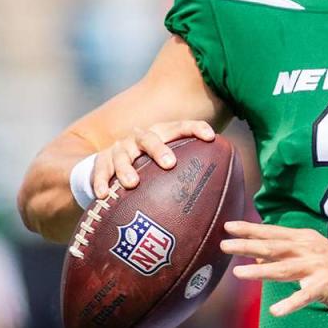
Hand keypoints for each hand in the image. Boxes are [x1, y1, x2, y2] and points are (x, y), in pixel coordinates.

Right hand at [92, 120, 215, 199]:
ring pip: (122, 155)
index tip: (210, 137)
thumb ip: (193, 175)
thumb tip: (228, 200)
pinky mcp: (100, 162)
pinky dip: (101, 182)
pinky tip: (104, 195)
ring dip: (126, 169)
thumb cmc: (151, 167)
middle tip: (170, 164)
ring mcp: (119, 149)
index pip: (180, 127)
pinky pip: (99, 171)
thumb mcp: (169, 165)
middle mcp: (139, 139)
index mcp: (160, 134)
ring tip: (132, 183)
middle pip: (149, 137)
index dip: (195, 128)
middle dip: (159, 149)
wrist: (111, 163)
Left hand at [220, 221, 327, 319]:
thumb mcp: (311, 257)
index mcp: (305, 239)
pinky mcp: (327, 285)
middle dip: (247, 245)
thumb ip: (285, 256)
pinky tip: (275, 311)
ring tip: (239, 273)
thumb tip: (257, 257)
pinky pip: (305, 295)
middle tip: (224, 245)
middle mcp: (310, 249)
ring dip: (260, 271)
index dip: (250, 229)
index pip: (272, 233)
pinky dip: (290, 303)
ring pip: (284, 268)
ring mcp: (319, 267)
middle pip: (273, 247)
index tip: (228, 226)